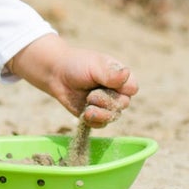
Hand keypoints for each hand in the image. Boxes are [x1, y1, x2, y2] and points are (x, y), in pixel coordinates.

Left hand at [8, 34, 138, 127]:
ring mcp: (106, 105)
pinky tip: (84, 113)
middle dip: (106, 101)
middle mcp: (116, 92)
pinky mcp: (95, 115)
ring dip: (100, 113)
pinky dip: (93, 120)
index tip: (106, 83)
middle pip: (123, 104)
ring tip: (87, 105)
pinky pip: (100, 124)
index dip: (121, 89)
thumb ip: (110, 73)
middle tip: (91, 95)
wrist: (56, 74)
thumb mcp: (93, 66)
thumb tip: (127, 73)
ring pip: (113, 116)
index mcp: (120, 77)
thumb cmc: (76, 64)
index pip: (132, 88)